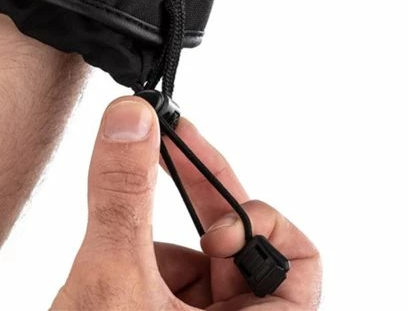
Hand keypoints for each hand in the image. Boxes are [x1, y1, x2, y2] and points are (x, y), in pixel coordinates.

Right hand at [51, 97, 320, 309]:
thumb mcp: (112, 283)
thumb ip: (125, 196)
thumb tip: (131, 120)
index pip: (299, 259)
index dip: (260, 223)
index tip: (210, 218)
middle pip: (243, 251)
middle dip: (201, 203)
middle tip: (168, 144)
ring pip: (202, 268)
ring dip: (158, 248)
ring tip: (115, 261)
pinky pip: (173, 287)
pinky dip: (143, 269)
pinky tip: (109, 282)